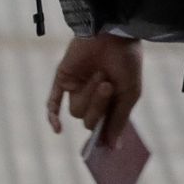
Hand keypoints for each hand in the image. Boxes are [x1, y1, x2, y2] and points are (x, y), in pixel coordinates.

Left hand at [46, 33, 141, 148]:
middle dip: (98, 105)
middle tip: (108, 86)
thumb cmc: (127, 60)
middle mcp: (93, 97)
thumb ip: (119, 119)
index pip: (103, 126)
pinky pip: (52, 103)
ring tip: (100, 75)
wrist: (113, 32)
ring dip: (89, 95)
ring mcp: (76, 89)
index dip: (104, 136)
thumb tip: (113, 147)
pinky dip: (53, 116)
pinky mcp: (62, 80)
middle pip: (88, 120)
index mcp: (111, 101)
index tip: (106, 152)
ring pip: (75, 110)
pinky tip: (56, 129)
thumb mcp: (130, 92)